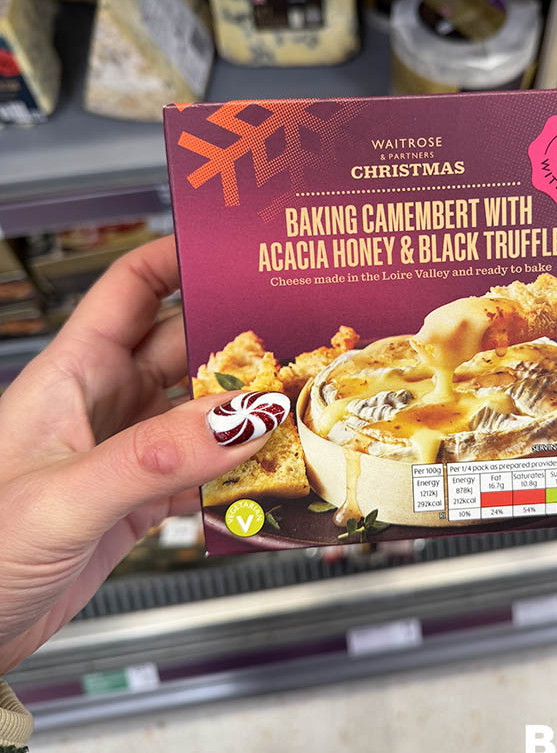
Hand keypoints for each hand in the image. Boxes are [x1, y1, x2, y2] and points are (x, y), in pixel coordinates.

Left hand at [0, 236, 284, 673]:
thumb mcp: (67, 496)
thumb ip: (157, 457)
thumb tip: (243, 418)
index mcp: (74, 375)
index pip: (132, 288)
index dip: (179, 259)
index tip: (234, 252)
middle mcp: (103, 404)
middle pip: (183, 348)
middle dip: (236, 341)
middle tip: (293, 340)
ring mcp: (124, 452)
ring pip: (199, 413)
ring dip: (243, 415)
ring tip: (292, 412)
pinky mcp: (137, 500)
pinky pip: (201, 472)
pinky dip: (235, 476)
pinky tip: (261, 481)